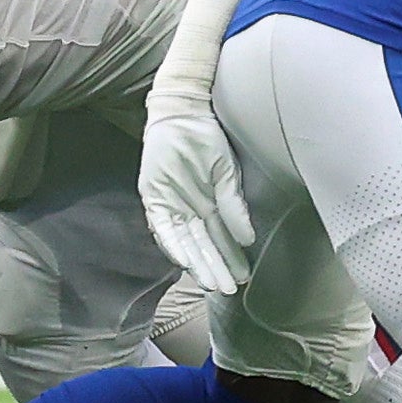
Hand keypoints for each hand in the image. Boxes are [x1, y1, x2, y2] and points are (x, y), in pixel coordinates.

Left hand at [140, 98, 251, 294]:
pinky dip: (174, 243)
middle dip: (216, 268)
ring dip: (200, 262)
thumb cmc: (206, 139)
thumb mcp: (227, 173)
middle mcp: (186, 210)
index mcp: (206, 204)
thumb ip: (234, 205)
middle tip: (229, 289)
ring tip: (214, 282)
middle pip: (203, 245)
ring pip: (186, 242)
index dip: (229, 257)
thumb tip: (248, 237)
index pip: (219, 238)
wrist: (182, 113)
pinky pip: (163, 227)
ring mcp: (170, 205)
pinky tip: (187, 260)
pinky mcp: (154, 198)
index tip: (241, 276)